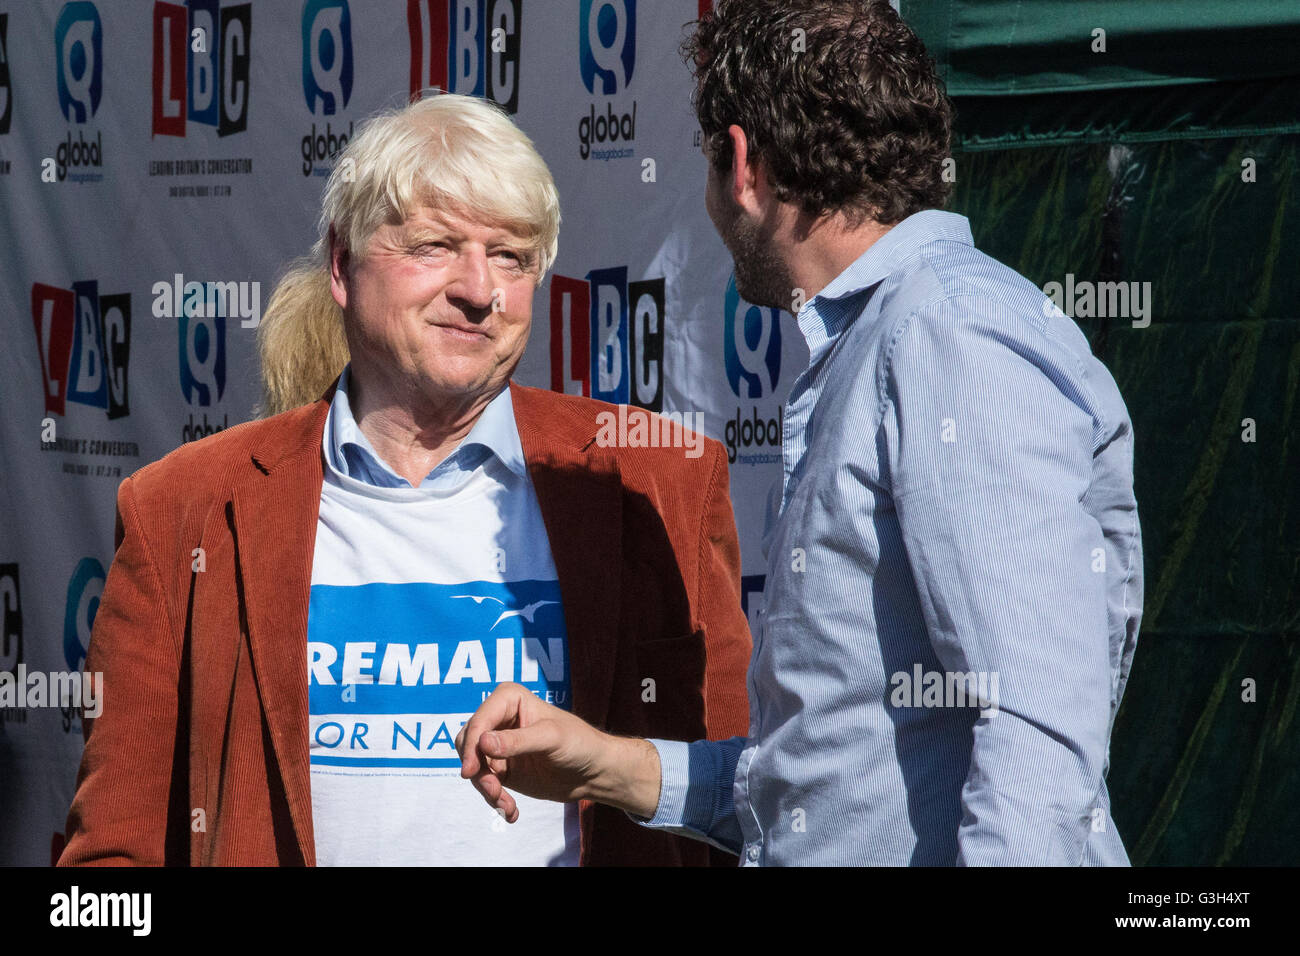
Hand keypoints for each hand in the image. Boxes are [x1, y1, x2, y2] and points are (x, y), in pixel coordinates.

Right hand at [455, 682, 660, 822]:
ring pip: (474, 766)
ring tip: (507, 805)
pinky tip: (511, 812)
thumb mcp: (552, 739)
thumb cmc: (580, 744)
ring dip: (487, 789)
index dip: (471, 746)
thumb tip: (483, 743)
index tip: (470, 772)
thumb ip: (517, 741)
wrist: (594, 771)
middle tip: (493, 792)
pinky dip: (495, 799)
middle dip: (477, 770)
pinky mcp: (502, 768)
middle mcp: (499, 719)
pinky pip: (485, 783)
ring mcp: (498, 745)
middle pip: (468, 743)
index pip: (480, 721)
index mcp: (509, 699)